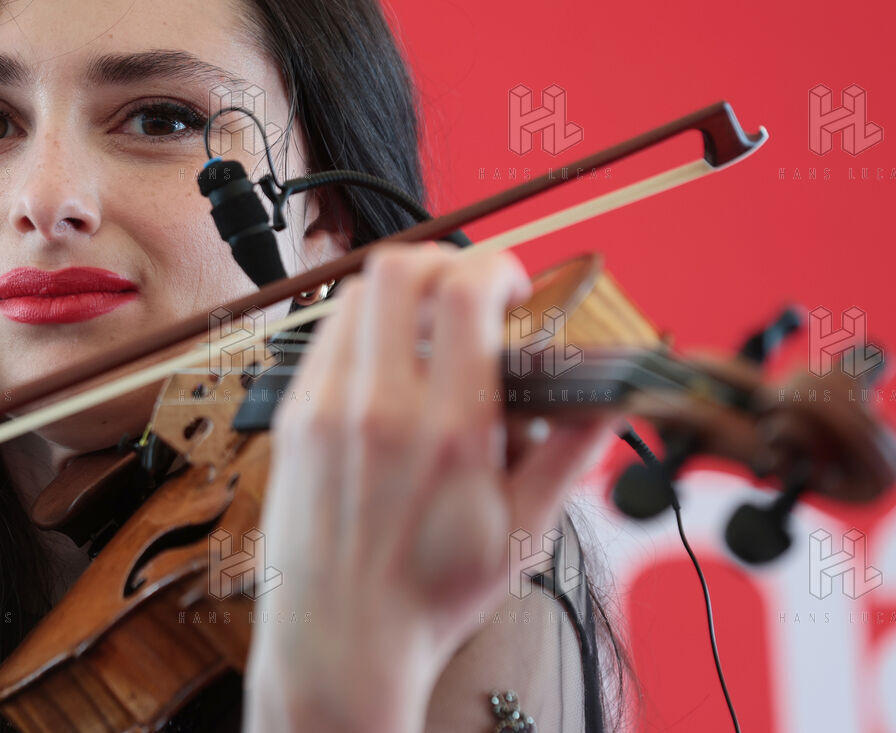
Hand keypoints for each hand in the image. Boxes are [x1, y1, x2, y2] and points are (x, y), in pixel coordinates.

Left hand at [241, 242, 614, 732]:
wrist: (341, 640)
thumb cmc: (428, 597)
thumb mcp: (521, 531)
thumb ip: (569, 452)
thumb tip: (608, 400)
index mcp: (446, 433)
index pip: (464, 292)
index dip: (497, 267)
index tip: (513, 286)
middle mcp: (377, 409)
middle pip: (399, 269)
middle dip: (446, 262)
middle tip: (471, 293)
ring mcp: (324, 409)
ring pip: (355, 295)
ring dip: (402, 295)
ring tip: (431, 333)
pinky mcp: (293, 418)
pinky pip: (325, 339)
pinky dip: (362, 331)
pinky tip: (388, 367)